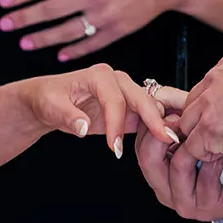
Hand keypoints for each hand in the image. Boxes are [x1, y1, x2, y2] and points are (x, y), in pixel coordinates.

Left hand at [0, 0, 188, 60]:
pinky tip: (58, 53)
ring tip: (25, 43)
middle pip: (51, 8)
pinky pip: (91, 43)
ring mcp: (107, 12)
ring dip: (43, 38)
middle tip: (4, 25)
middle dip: (24, 18)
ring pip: (67, 30)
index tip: (3, 2)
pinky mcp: (119, 29)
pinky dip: (73, 49)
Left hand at [19, 64, 179, 158]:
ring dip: (162, 123)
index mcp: (99, 75)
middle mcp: (117, 81)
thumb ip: (67, 116)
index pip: (115, 100)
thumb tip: (83, 127)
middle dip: (155, 119)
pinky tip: (167, 144)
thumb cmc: (48, 98)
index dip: (116, 124)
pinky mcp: (128, 109)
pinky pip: (147, 118)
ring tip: (174, 143)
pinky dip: (158, 128)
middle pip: (142, 99)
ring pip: (151, 106)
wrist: (48, 101)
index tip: (114, 147)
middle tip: (166, 141)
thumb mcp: (51, 106)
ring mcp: (125, 94)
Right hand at [136, 119, 222, 222]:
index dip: (150, 126)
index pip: (141, 146)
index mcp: (159, 170)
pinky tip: (222, 155)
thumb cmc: (221, 156)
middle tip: (178, 120)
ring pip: (175, 169)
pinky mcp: (203, 209)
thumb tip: (156, 96)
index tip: (164, 110)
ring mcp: (182, 201)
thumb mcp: (193, 127)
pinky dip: (214, 164)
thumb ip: (172, 111)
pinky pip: (203, 181)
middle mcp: (165, 188)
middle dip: (164, 135)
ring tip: (206, 137)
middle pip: (148, 160)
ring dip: (192, 149)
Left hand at [175, 54, 222, 165]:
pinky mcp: (207, 128)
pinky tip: (221, 155)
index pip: (207, 85)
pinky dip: (204, 154)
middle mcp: (215, 79)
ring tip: (222, 146)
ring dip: (201, 138)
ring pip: (189, 123)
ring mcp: (210, 103)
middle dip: (202, 121)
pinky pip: (193, 146)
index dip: (213, 106)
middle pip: (193, 103)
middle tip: (219, 134)